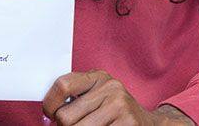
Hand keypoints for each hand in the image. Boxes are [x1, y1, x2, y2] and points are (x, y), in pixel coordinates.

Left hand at [43, 71, 194, 124]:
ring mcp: (121, 107)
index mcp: (97, 77)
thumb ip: (76, 96)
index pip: (62, 85)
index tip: (49, 114)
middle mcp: (110, 89)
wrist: (150, 123)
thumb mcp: (97, 94)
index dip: (49, 103)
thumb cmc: (114, 109)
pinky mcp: (129, 124)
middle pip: (67, 116)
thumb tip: (48, 112)